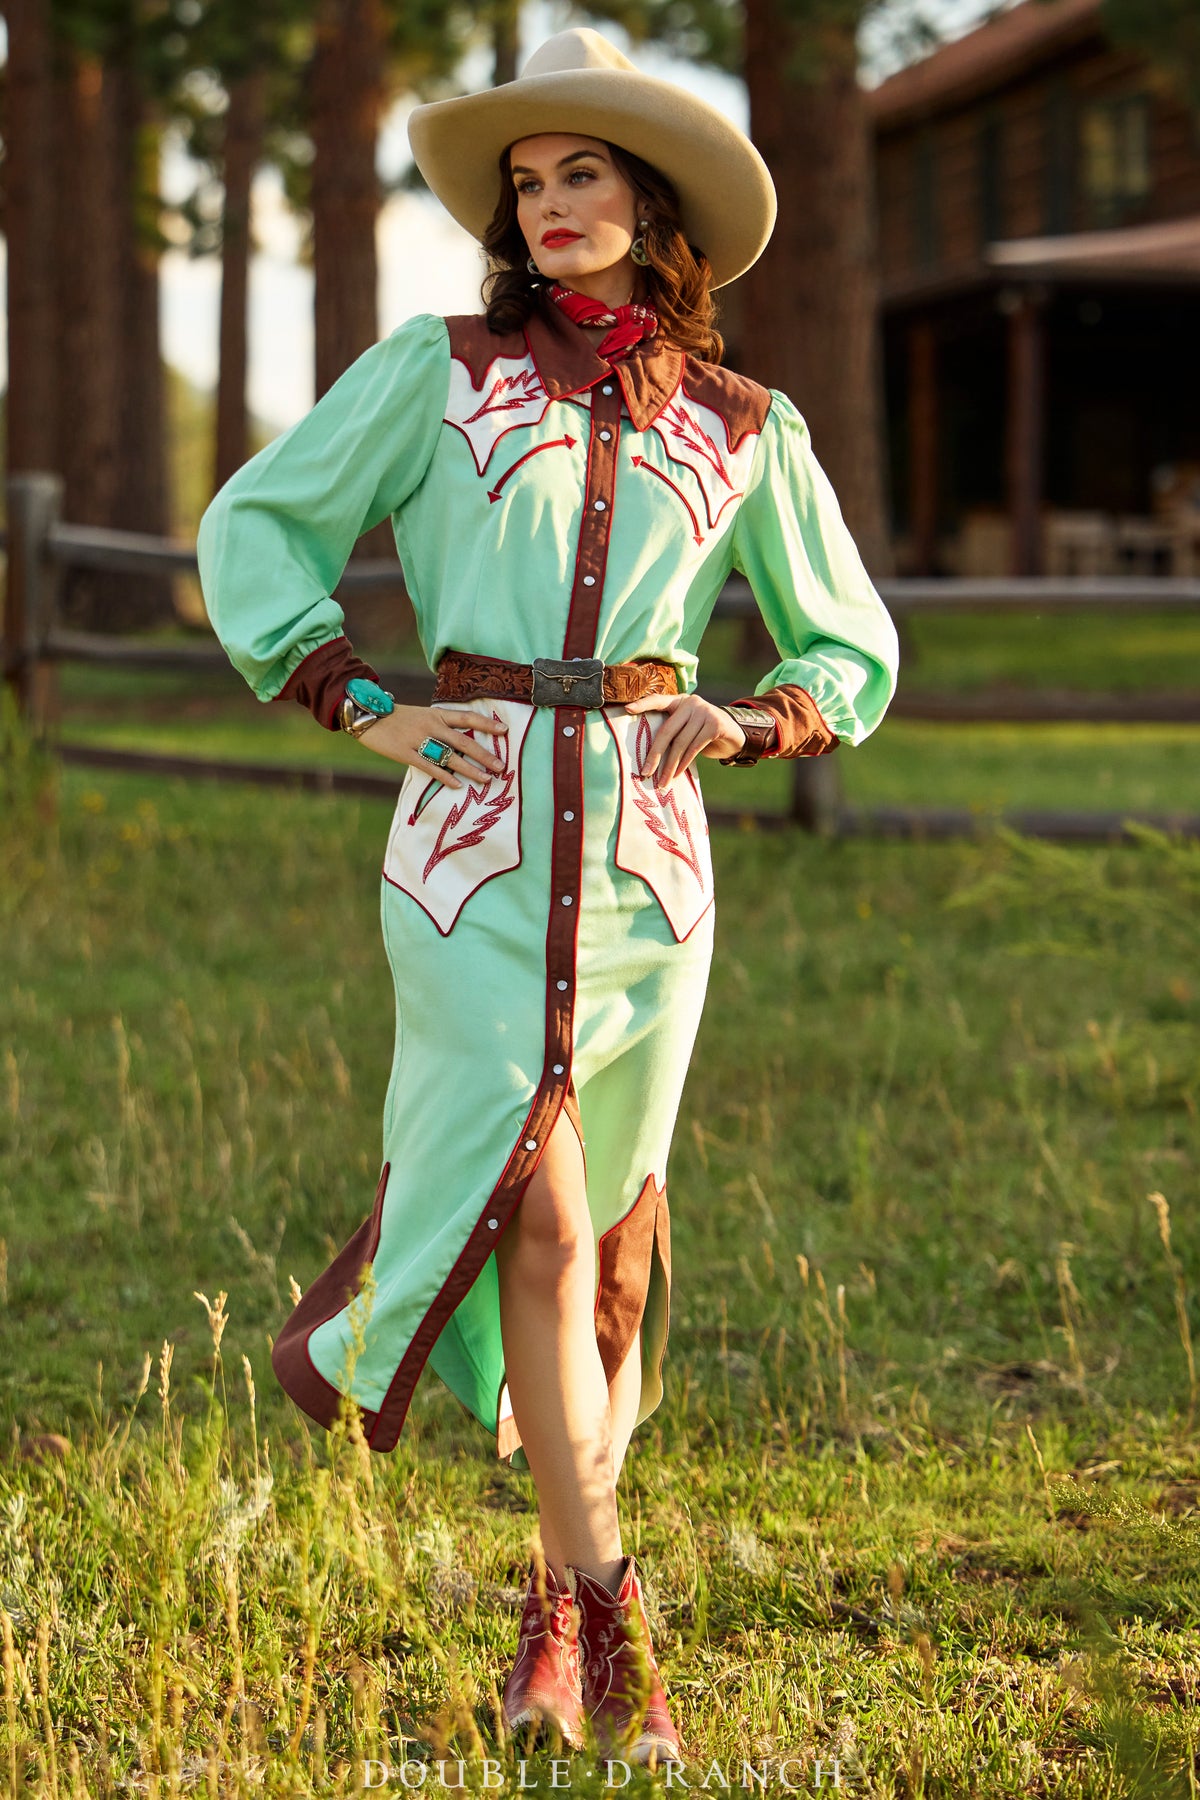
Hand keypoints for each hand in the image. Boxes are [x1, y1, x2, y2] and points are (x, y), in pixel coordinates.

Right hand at [354, 703, 507, 788]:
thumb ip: (441, 724)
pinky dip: (445, 777)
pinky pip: (429, 767)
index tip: (505, 731)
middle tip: (501, 767)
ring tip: (486, 779)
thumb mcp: (422, 715)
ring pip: (450, 757)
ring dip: (470, 769)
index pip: (467, 718)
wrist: (368, 715)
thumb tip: (462, 739)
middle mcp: (431, 726)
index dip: (487, 724)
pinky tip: (458, 785)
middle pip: (464, 741)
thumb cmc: (398, 717)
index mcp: (437, 714)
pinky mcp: (406, 753)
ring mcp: (419, 740)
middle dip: (485, 755)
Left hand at [624, 692, 745, 786]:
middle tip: (645, 773)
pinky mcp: (715, 724)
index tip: (626, 708)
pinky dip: (684, 764)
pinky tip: (676, 774)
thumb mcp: (687, 726)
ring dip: (670, 766)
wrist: (734, 734)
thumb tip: (649, 755)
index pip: (658, 700)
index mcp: (679, 701)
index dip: (643, 704)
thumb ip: (673, 730)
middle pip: (667, 730)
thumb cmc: (703, 733)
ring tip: (662, 782)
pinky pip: (694, 748)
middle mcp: (691, 703)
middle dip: (655, 754)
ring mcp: (704, 712)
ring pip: (681, 743)